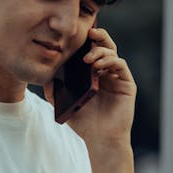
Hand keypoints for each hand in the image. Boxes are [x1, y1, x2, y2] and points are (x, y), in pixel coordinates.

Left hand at [46, 27, 136, 148]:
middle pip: (105, 45)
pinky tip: (98, 66)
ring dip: (100, 51)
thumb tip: (45, 77)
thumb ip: (54, 91)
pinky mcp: (127, 83)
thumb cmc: (84, 123)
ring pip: (113, 52)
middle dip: (98, 35)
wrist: (100, 138)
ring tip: (88, 59)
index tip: (75, 34)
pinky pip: (120, 65)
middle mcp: (106, 72)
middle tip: (88, 33)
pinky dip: (110, 61)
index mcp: (93, 74)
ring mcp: (117, 77)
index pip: (91, 50)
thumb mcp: (64, 104)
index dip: (86, 40)